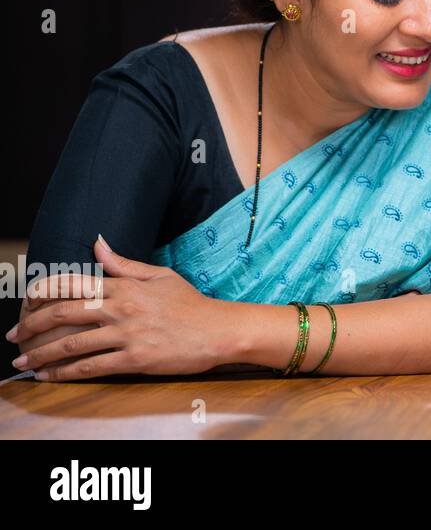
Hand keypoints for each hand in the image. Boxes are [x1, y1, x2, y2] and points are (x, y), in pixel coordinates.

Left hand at [8, 236, 230, 380]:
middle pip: (64, 314)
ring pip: (72, 344)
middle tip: (13, 337)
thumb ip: (124, 264)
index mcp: (125, 286)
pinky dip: (65, 373)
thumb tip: (98, 244)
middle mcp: (121, 308)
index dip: (43, 291)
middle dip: (31, 326)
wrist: (219, 331)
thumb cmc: (191, 304)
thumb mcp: (160, 276)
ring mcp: (127, 334)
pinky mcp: (134, 359)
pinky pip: (91, 367)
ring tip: (23, 362)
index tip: (25, 300)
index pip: (73, 282)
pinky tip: (50, 377)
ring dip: (41, 355)